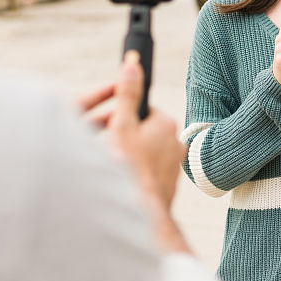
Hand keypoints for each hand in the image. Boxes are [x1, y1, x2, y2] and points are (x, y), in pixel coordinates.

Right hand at [80, 52, 189, 253]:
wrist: (141, 215)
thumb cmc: (129, 169)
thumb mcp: (122, 125)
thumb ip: (127, 95)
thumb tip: (132, 65)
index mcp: (166, 124)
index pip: (142, 110)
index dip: (121, 115)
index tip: (106, 125)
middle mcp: (176, 143)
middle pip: (143, 131)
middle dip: (123, 135)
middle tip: (104, 147)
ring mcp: (173, 166)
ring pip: (146, 153)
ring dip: (128, 155)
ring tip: (111, 166)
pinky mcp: (168, 185)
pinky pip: (148, 172)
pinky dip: (135, 173)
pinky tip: (121, 182)